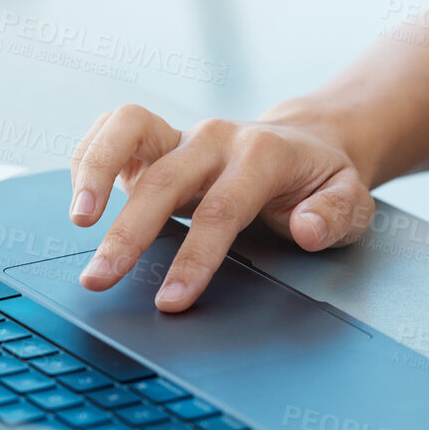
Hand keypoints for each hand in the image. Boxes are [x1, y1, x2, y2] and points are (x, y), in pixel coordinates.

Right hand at [68, 106, 374, 310]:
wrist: (309, 142)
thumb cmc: (324, 181)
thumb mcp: (352, 202)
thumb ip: (334, 216)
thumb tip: (306, 228)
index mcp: (263, 156)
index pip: (222, 210)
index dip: (195, 258)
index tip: (170, 300)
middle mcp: (217, 139)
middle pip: (165, 180)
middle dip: (129, 232)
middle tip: (99, 279)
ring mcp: (184, 134)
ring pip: (128, 131)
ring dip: (94, 171)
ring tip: (76, 221)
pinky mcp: (159, 138)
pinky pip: (114, 129)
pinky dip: (90, 155)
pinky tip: (79, 199)